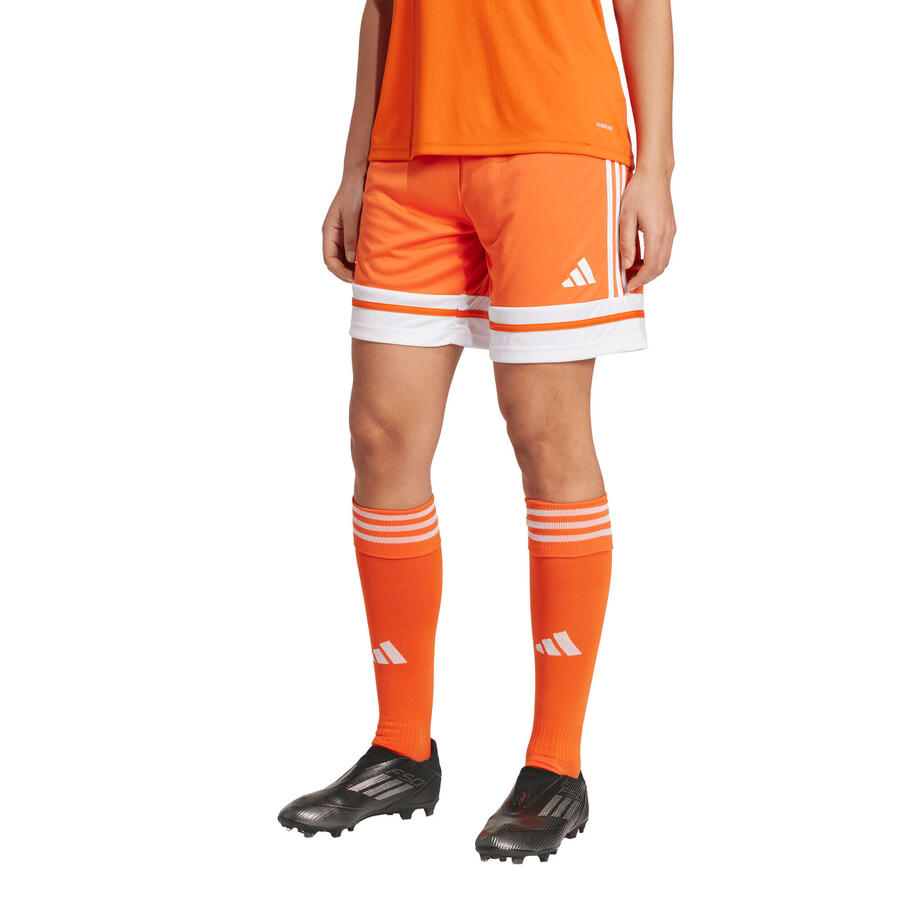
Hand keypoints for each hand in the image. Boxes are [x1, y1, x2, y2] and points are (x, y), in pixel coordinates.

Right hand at [322, 171, 364, 282]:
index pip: (329, 259)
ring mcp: (342, 234)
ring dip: (352, 267)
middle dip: (346, 273)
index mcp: (329, 230)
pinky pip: (352, 250)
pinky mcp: (351, 232)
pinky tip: (368, 263)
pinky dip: (358, 259)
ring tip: (366, 274)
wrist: (359, 177)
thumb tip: (351, 260)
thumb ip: (351, 237)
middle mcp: (333, 235)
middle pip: (335, 261)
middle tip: (362, 280)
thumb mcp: (353, 215)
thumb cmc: (354, 192)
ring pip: (343, 258)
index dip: (339, 272)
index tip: (353, 278)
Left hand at [619, 167, 675, 292]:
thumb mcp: (625, 217)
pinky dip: (655, 260)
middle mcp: (668, 234)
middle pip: (660, 267)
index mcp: (657, 233)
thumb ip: (626, 243)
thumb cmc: (639, 192)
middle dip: (646, 278)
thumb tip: (627, 264)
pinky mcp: (671, 228)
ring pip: (664, 260)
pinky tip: (641, 259)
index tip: (629, 285)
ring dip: (650, 270)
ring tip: (633, 272)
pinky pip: (665, 251)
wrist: (655, 174)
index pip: (652, 266)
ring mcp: (671, 231)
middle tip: (630, 282)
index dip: (640, 279)